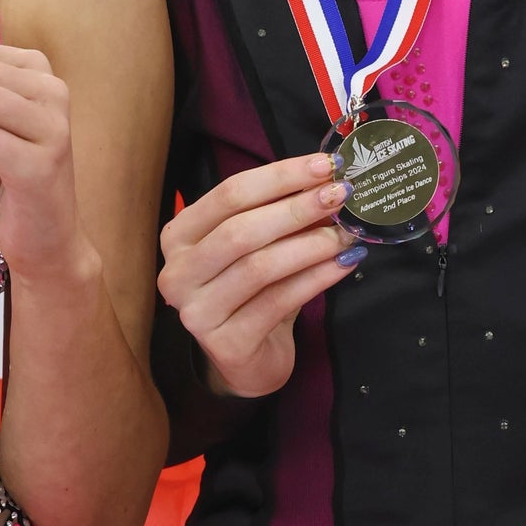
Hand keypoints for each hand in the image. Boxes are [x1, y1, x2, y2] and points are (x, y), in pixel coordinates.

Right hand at [159, 156, 358, 398]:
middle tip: (341, 195)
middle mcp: (178, 272)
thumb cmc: (252, 293)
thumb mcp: (258, 247)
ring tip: (347, 234)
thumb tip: (327, 181)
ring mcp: (197, 312)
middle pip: (241, 230)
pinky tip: (344, 265)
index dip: (280, 177)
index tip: (325, 165)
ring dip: (311, 245)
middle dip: (297, 208)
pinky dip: (316, 279)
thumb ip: (279, 215)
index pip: (229, 195)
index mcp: (180, 236)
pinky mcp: (226, 343)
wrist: (247, 360)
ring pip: (260, 267)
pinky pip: (278, 302)